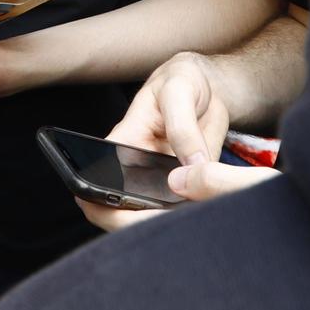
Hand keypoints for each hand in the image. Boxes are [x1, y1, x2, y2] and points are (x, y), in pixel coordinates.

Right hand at [77, 51, 235, 231]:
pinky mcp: (190, 185)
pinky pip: (185, 210)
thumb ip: (182, 127)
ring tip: (190, 227)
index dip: (106, 205)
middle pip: (123, 209)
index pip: (99, 181)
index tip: (133, 215)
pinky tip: (206, 220)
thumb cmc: (183, 81)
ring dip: (168, 225)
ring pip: (154, 215)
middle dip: (139, 225)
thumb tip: (193, 165)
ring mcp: (163, 179)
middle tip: (170, 227)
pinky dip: (193, 219)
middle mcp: (137, 166)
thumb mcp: (178, 92)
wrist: (209, 86)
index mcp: (123, 143)